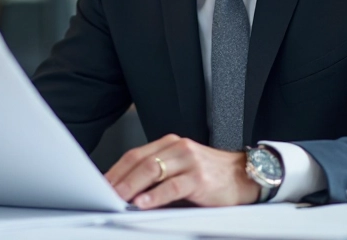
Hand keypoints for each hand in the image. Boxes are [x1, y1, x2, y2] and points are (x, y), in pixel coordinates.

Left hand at [104, 134, 260, 208]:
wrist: (245, 176)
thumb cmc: (211, 175)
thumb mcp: (182, 168)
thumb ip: (158, 174)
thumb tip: (126, 191)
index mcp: (170, 144)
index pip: (135, 154)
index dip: (115, 170)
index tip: (101, 185)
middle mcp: (178, 148)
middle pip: (140, 161)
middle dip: (119, 179)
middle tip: (104, 194)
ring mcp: (189, 161)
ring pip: (152, 170)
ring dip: (131, 186)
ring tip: (118, 198)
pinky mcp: (200, 178)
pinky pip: (172, 186)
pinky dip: (155, 196)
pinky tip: (143, 203)